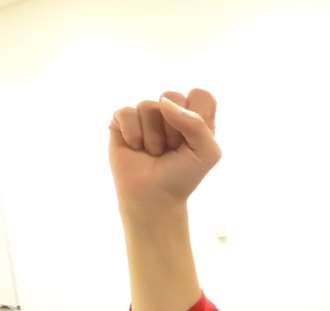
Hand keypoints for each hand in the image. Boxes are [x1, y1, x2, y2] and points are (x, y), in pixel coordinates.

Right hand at [109, 89, 220, 219]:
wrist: (154, 197)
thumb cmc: (183, 175)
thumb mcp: (207, 153)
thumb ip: (197, 123)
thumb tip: (163, 103)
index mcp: (195, 116)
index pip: (201, 95)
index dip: (198, 116)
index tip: (193, 140)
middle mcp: (170, 111)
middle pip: (172, 95)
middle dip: (173, 128)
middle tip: (172, 148)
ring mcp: (146, 115)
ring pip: (148, 105)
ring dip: (153, 136)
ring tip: (154, 151)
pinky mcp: (123, 121)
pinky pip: (126, 113)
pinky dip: (133, 135)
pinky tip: (136, 148)